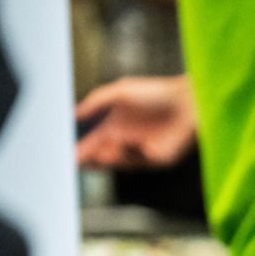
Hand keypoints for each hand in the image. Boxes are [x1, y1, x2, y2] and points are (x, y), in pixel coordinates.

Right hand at [74, 75, 195, 169]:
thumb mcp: (119, 92)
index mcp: (114, 129)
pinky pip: (142, 161)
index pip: (92, 145)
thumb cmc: (155, 93)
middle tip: (78, 161)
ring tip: (100, 153)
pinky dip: (131, 155)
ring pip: (121, 163)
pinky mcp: (159, 159)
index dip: (80, 152)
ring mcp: (143, 153)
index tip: (67, 156)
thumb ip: (96, 102)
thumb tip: (73, 114)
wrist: (187, 99)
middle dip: (91, 161)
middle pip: (103, 159)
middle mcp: (126, 144)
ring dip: (109, 159)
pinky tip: (125, 145)